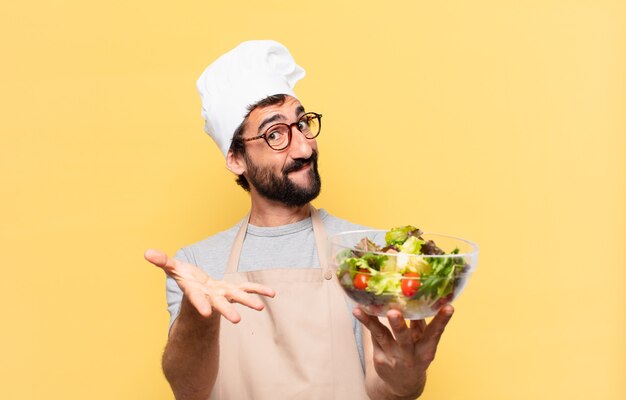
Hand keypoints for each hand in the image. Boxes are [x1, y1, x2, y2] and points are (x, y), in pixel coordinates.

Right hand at [144, 249, 275, 323]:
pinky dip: (259, 291)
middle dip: (227, 311)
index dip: (200, 304)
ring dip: (248, 302)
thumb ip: (162, 261)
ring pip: (237, 297)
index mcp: (195, 292)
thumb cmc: (185, 278)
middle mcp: (211, 295)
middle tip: (237, 320)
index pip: (196, 298)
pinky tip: (272, 294)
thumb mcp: (173, 268)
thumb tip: (147, 252)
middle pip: (219, 304)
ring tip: (261, 308)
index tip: (206, 312)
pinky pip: (248, 289)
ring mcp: (224, 294)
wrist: (198, 291)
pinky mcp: (233, 290)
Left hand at [354, 305, 453, 397]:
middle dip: (398, 326)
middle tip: (393, 313)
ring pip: (381, 337)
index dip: (442, 320)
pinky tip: (359, 311)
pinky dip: (367, 323)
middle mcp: (410, 356)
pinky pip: (374, 336)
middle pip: (404, 339)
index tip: (449, 307)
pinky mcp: (379, 358)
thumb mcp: (423, 343)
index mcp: (426, 351)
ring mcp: (393, 358)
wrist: (401, 385)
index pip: (435, 334)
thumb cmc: (415, 356)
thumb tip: (417, 298)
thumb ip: (420, 324)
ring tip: (359, 310)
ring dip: (370, 322)